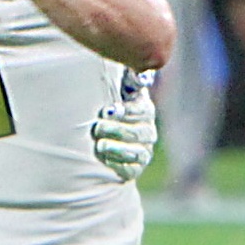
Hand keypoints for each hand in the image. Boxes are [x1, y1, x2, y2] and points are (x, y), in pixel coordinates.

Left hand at [91, 68, 156, 182]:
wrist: (99, 139)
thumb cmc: (106, 108)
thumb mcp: (116, 90)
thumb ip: (128, 79)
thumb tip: (142, 74)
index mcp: (143, 109)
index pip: (142, 111)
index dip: (127, 112)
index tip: (108, 110)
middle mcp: (147, 131)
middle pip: (139, 132)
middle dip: (117, 130)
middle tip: (97, 127)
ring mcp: (142, 151)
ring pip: (137, 152)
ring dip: (117, 148)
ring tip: (100, 146)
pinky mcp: (134, 168)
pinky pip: (131, 169)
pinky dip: (118, 165)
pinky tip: (105, 160)